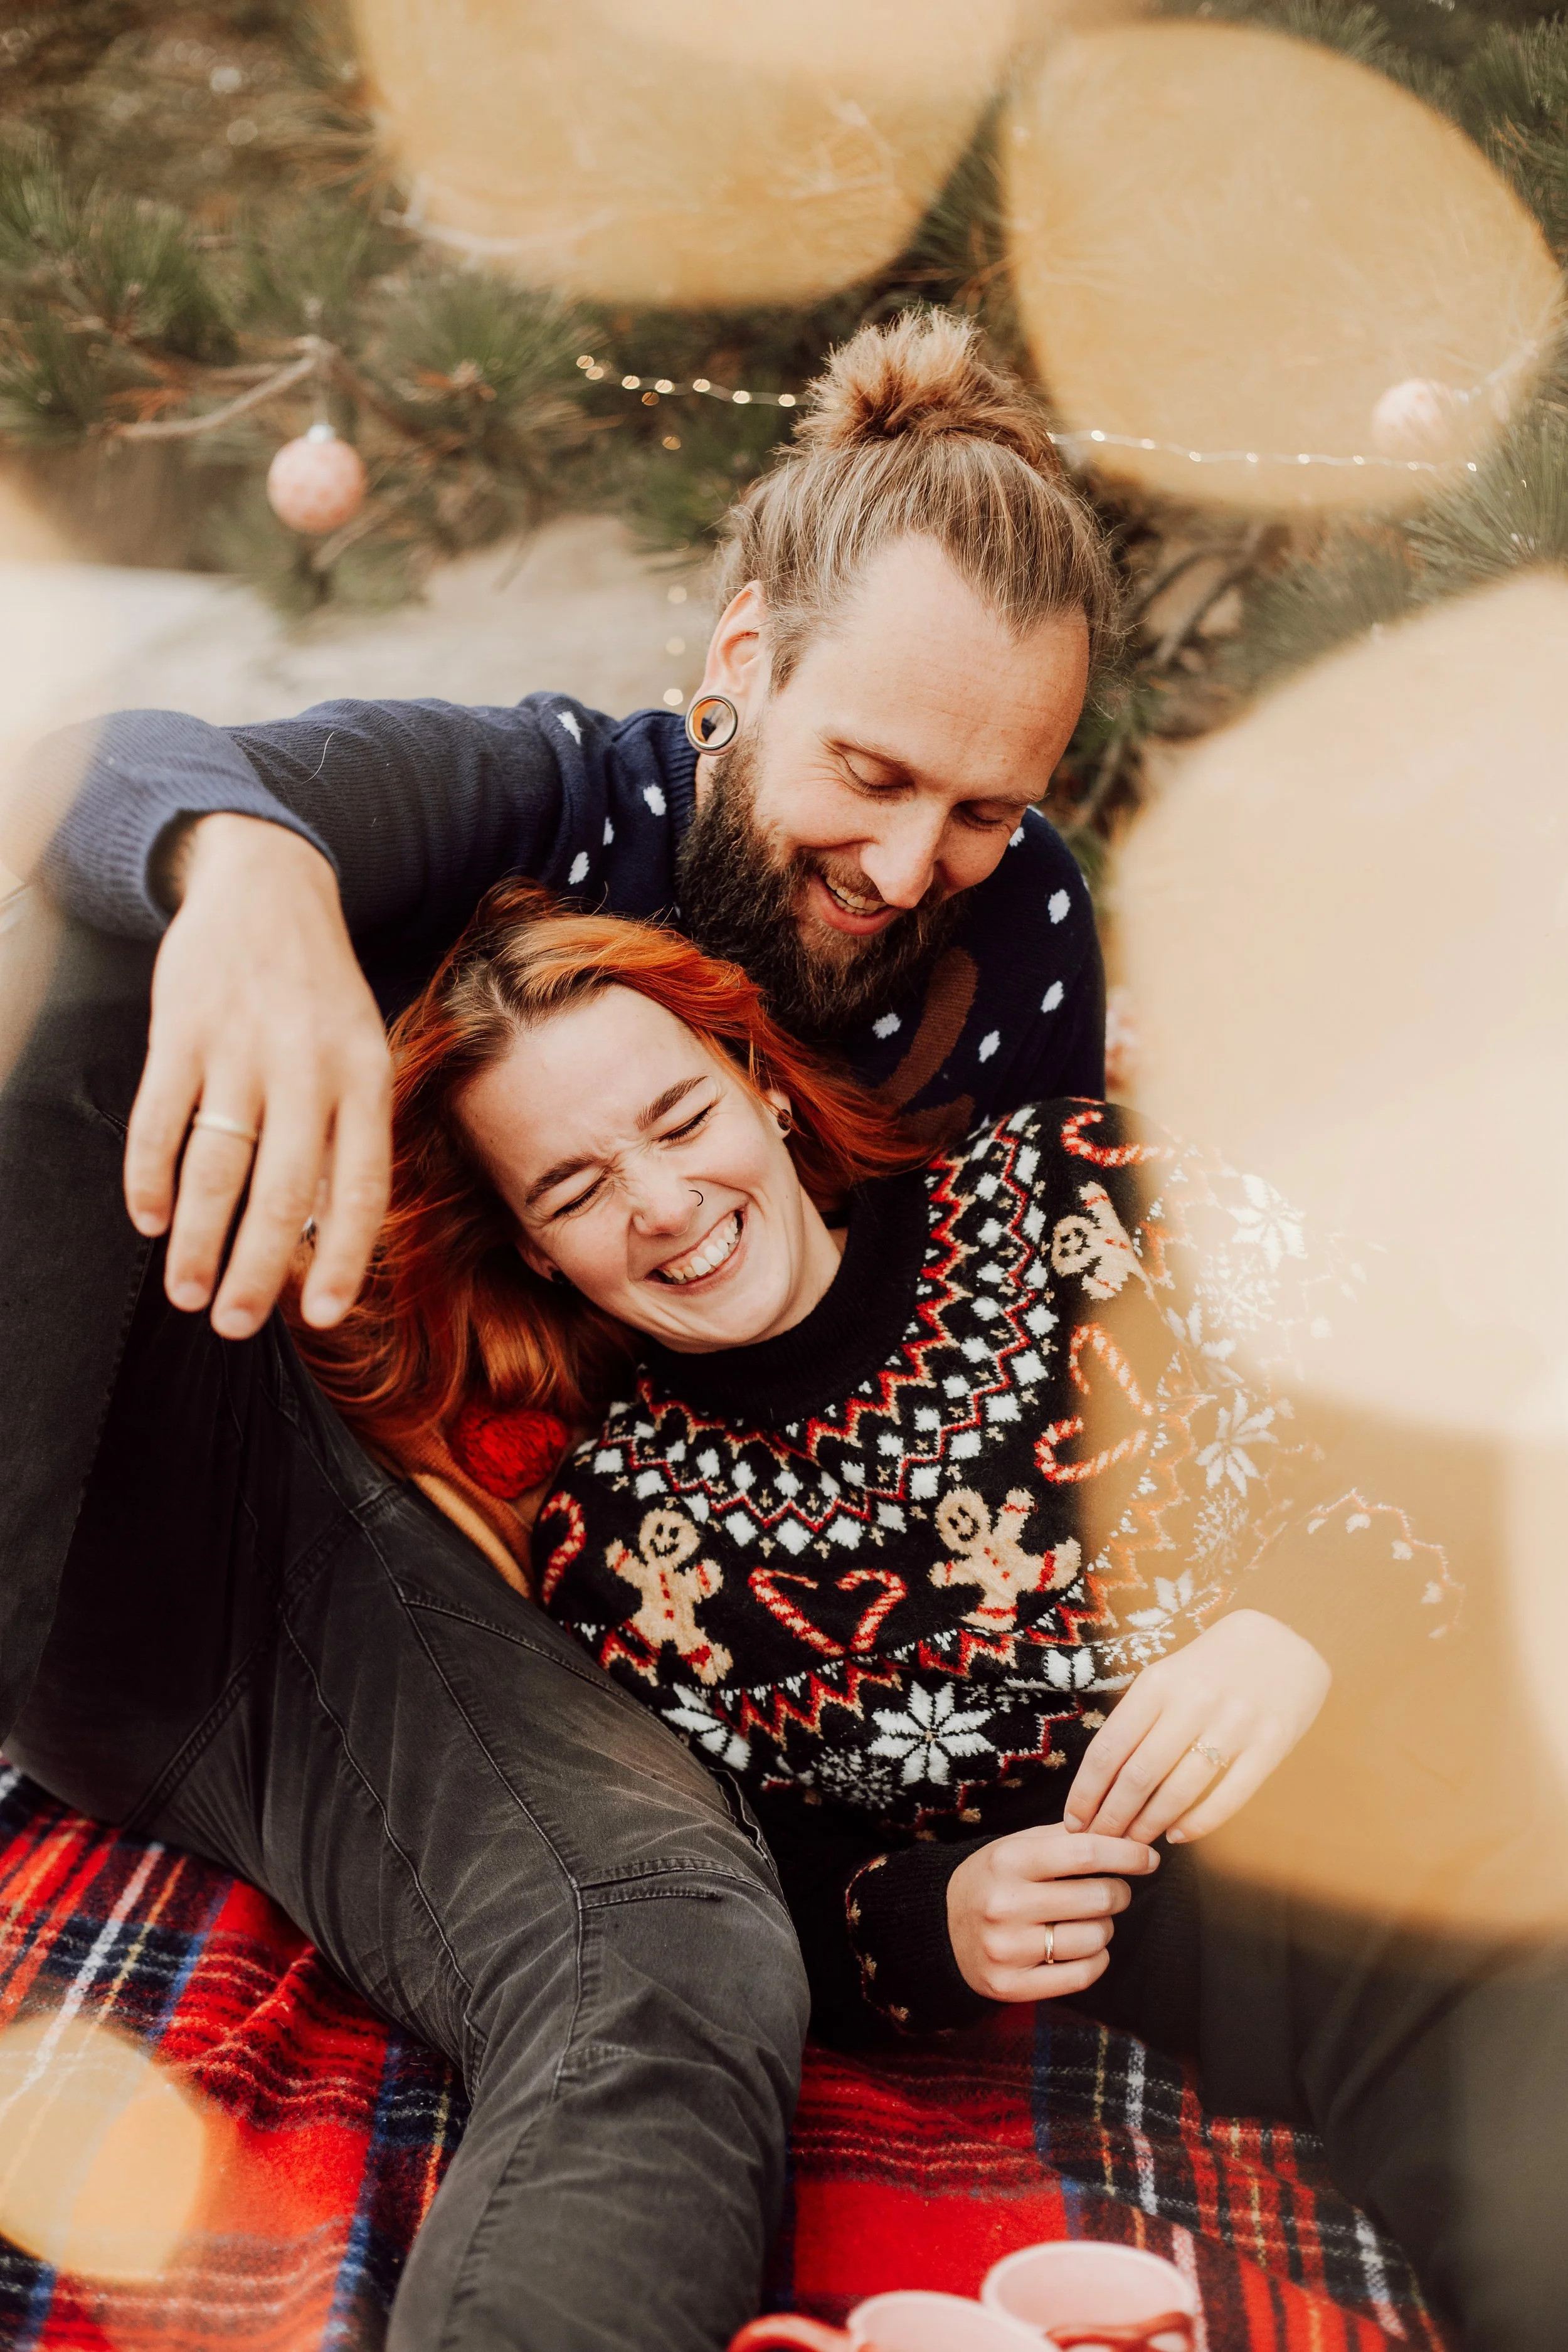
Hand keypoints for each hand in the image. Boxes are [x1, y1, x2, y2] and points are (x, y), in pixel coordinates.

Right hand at [125, 814, 390, 1337]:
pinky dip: (148, 1177)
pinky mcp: (181, 1029)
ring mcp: (241, 1048)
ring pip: (215, 1168)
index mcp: (366, 1077)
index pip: (362, 1186)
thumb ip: (347, 1131)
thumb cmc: (319, 991)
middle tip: (231, 1323)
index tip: (319, 1317)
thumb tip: (324, 1234)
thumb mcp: (361, 1049)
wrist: (268, 886)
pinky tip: (147, 1219)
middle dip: (254, 1270)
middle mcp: (309, 1067)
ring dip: (196, 1240)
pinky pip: (159, 1119)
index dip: (341, 1258)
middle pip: (283, 1193)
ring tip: (185, 1292)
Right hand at [946, 1822, 1159, 2002]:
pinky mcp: (1009, 1986)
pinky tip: (1087, 1948)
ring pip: (1094, 1939)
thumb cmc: (992, 1879)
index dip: (1126, 1854)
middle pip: (1096, 1898)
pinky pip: (1081, 1975)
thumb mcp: (1016, 1846)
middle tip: (1112, 1891)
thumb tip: (1125, 1834)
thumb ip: (1065, 1838)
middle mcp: (1005, 1904)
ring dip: (1106, 1928)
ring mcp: (1006, 1949)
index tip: (1149, 1858)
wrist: (940, 1927)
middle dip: (1118, 1893)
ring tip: (1090, 1920)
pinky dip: (1097, 1960)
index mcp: (1007, 1860)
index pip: (1084, 1852)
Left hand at [1063, 1609, 1330, 1846]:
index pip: (1110, 1748)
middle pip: (1139, 1775)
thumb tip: (1103, 1778)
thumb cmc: (1212, 1664)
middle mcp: (1193, 1702)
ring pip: (1179, 1791)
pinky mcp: (1271, 1744)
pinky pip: (1228, 1797)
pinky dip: (1199, 1824)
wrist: (1284, 1640)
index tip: (1073, 1820)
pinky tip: (1179, 1835)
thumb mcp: (1168, 1674)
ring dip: (1150, 1824)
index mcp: (1158, 1681)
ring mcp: (1235, 1723)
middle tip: (1100, 1840)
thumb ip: (1139, 1718)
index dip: (1087, 1792)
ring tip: (1134, 1843)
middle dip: (1112, 1817)